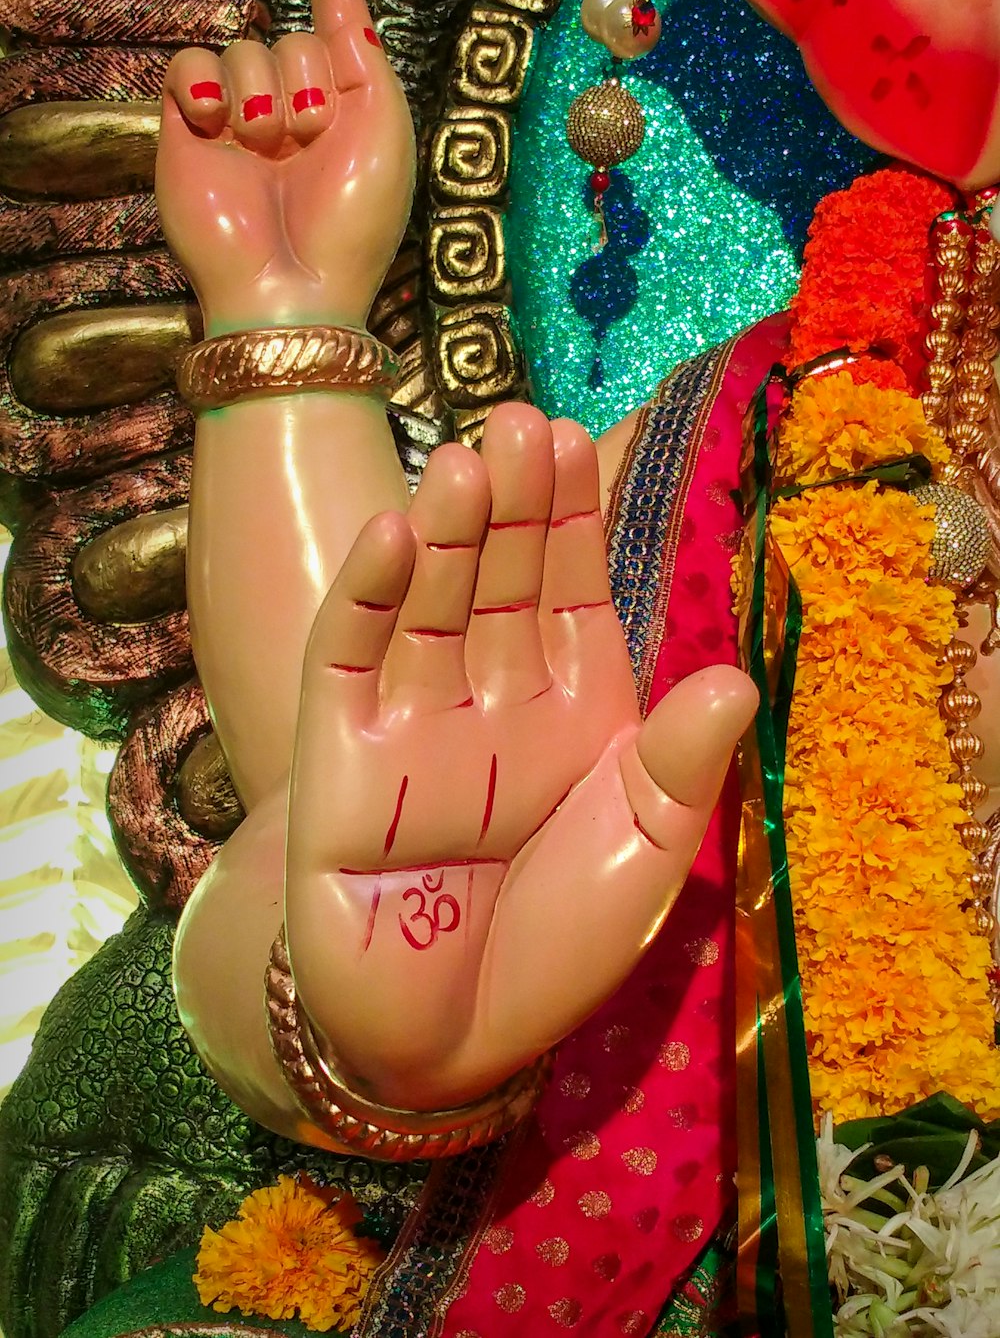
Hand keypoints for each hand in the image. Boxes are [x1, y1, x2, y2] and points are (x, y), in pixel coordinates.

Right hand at [155, 0, 414, 336]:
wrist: (292, 287)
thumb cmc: (351, 221)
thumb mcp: (385, 129)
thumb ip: (364, 49)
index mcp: (344, 118)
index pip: (333, 37)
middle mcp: (290, 117)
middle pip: (290, 39)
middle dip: (304, 78)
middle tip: (309, 135)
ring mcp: (237, 126)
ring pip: (241, 49)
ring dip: (261, 91)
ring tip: (267, 146)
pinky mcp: (187, 134)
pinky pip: (187, 65)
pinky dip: (203, 80)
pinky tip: (218, 122)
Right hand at [285, 403, 757, 1107]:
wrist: (441, 1038)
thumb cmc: (553, 948)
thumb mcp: (640, 859)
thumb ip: (678, 768)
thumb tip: (735, 677)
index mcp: (572, 710)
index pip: (570, 591)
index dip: (572, 519)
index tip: (577, 440)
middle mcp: (492, 698)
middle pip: (499, 581)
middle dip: (512, 506)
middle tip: (521, 422)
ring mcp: (411, 720)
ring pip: (429, 605)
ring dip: (446, 534)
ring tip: (466, 460)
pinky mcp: (338, 753)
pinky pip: (350, 660)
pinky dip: (370, 597)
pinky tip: (395, 535)